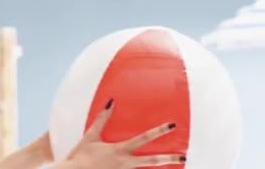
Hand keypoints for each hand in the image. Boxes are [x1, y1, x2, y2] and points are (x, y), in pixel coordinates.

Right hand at [60, 100, 184, 167]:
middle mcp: (125, 163)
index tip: (172, 125)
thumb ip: (102, 118)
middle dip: (169, 158)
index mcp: (119, 150)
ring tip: (173, 165)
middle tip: (184, 155)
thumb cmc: (80, 155)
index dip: (159, 131)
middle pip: (152, 160)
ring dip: (159, 168)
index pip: (144, 138)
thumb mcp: (90, 135)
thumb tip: (110, 101)